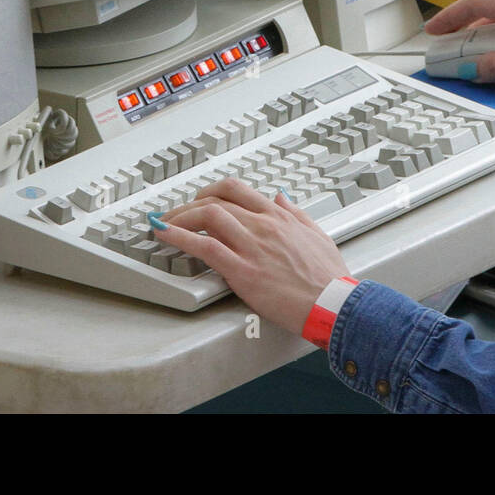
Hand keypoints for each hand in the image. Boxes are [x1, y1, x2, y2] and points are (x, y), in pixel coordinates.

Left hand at [152, 179, 349, 334]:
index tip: (199, 198)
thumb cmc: (327, 277)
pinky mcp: (243, 271)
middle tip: (174, 213)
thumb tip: (281, 197)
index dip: (211, 190)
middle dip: (189, 203)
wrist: (332, 304)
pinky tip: (165, 235)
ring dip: (179, 217)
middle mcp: (263, 225)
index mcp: (279, 217)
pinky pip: (205, 247)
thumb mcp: (317, 234)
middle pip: (216, 200)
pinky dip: (179, 237)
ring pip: (207, 216)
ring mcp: (252, 246)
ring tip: (163, 223)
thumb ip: (296, 213)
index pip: (237, 190)